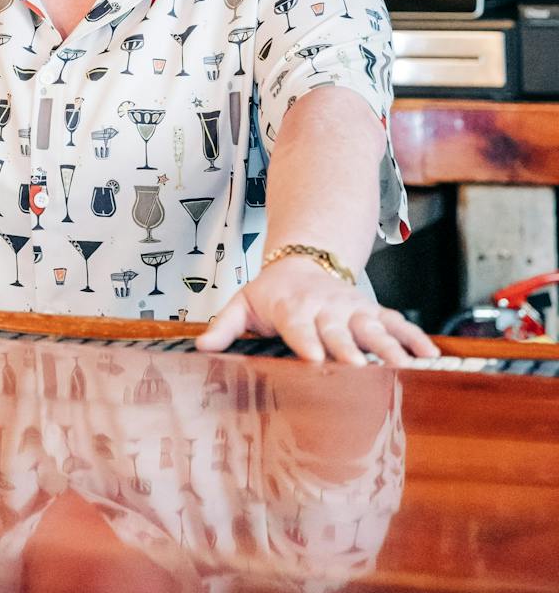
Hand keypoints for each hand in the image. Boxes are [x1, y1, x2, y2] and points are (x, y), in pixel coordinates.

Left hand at [195, 257, 439, 364]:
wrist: (304, 260)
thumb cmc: (272, 293)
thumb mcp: (244, 303)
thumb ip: (225, 326)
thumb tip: (201, 347)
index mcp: (294, 308)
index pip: (300, 328)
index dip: (308, 343)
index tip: (316, 360)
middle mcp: (327, 308)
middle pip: (340, 331)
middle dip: (350, 351)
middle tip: (362, 373)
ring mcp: (353, 309)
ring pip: (374, 328)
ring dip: (389, 348)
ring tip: (405, 369)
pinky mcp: (373, 312)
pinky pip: (397, 324)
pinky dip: (414, 338)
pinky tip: (431, 357)